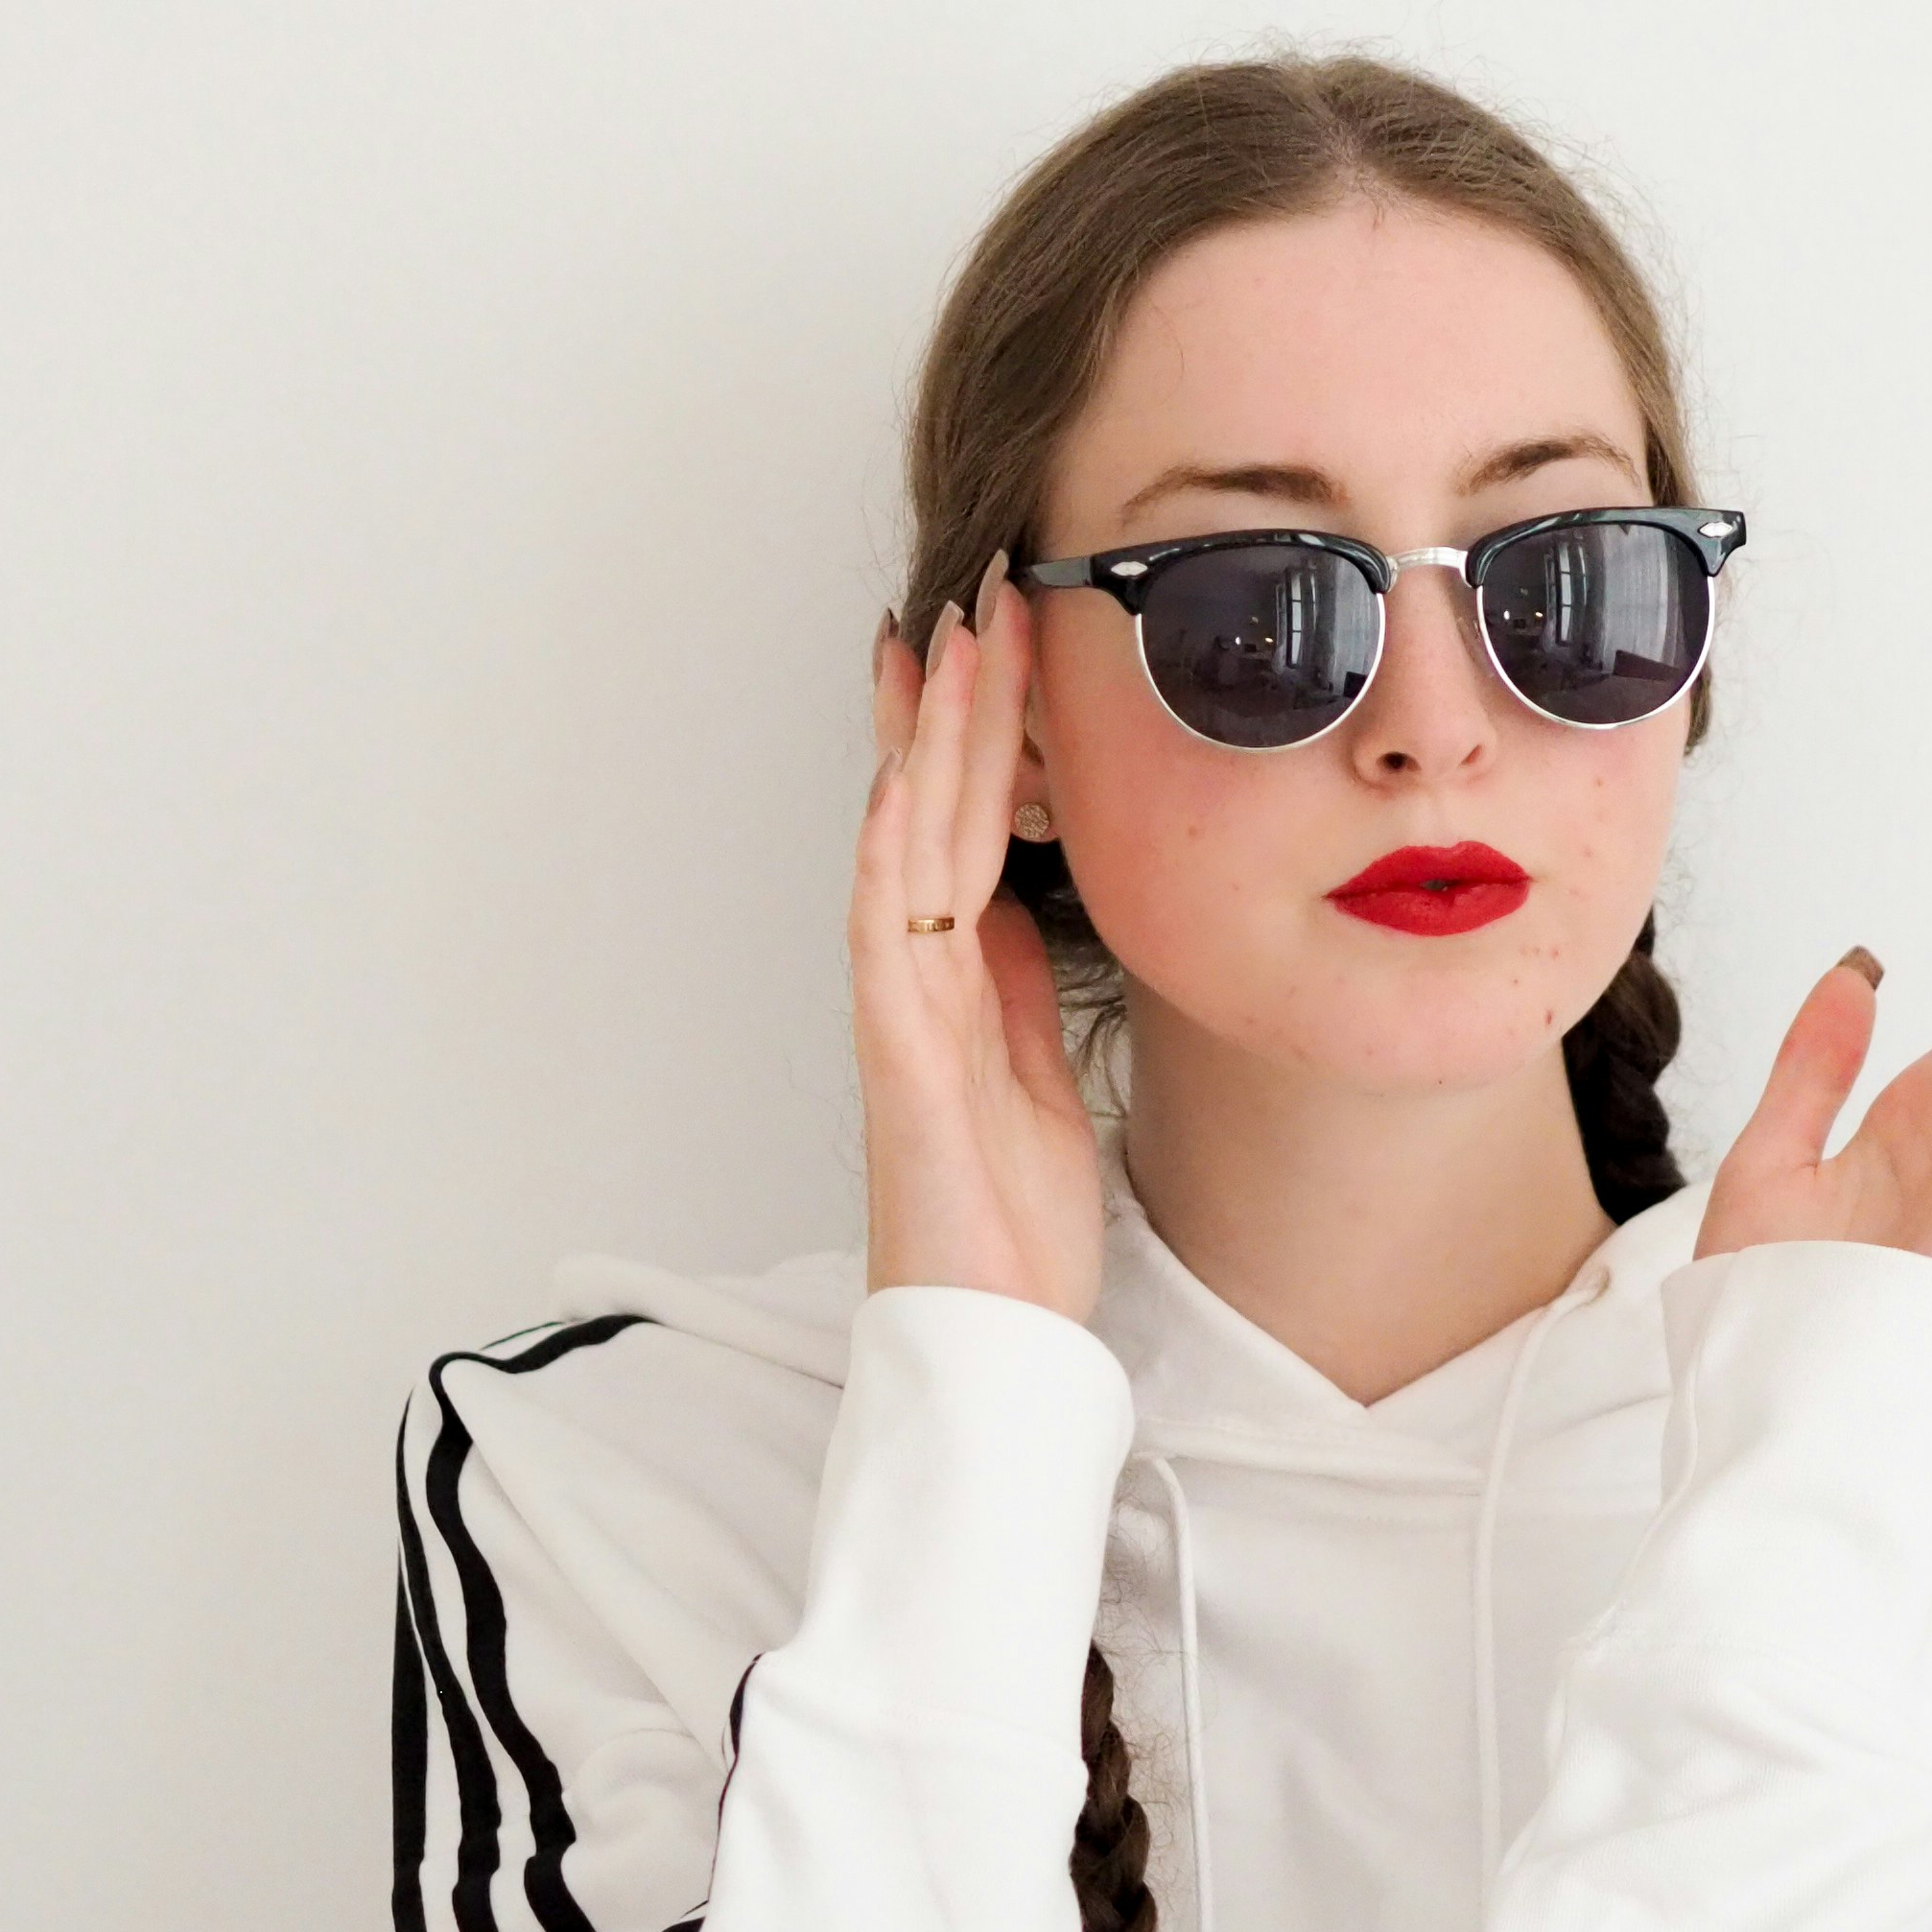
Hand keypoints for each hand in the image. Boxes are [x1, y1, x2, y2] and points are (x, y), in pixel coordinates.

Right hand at [852, 556, 1105, 1316]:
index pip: (967, 826)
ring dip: (924, 744)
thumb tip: (1027, 899)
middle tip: (975, 590)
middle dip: (950, 700)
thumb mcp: (1042, 1072)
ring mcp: (903, 1012)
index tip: (991, 638)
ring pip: (905, 847)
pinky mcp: (903, 1060)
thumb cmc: (1013, 1222)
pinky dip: (890, 855)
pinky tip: (897, 787)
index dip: (974, 731)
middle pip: (930, 810)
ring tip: (947, 643)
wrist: (998, 1340)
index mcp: (959, 979)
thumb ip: (1023, 985)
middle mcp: (918, 978)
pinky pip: (888, 937)